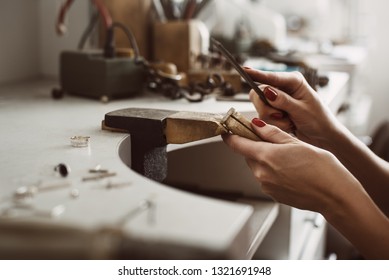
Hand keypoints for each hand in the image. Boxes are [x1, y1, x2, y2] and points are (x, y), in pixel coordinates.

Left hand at [222, 119, 361, 212]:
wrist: (334, 196)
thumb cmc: (322, 168)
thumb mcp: (296, 143)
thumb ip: (273, 134)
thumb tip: (256, 125)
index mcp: (265, 156)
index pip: (237, 144)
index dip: (230, 136)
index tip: (227, 130)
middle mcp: (261, 173)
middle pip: (249, 155)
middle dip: (256, 147)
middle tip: (274, 142)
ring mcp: (266, 186)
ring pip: (258, 167)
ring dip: (266, 160)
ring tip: (289, 159)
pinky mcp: (273, 195)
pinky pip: (266, 179)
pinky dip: (273, 172)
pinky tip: (291, 171)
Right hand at [245, 68, 341, 147]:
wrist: (322, 137)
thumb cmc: (319, 120)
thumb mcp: (302, 110)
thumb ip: (284, 101)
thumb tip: (267, 91)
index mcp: (293, 81)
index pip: (271, 77)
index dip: (257, 74)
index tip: (245, 70)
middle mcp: (282, 88)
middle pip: (258, 93)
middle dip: (267, 108)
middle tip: (281, 116)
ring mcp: (276, 100)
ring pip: (260, 108)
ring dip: (273, 119)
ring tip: (290, 122)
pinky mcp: (273, 112)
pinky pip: (263, 118)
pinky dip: (274, 124)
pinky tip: (287, 125)